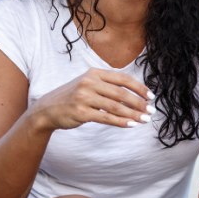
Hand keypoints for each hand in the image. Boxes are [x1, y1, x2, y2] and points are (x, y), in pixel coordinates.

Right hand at [27, 68, 152, 131]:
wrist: (47, 109)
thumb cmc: (73, 97)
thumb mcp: (89, 84)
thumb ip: (108, 86)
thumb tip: (136, 95)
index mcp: (94, 73)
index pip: (123, 79)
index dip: (139, 87)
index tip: (151, 96)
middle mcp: (89, 82)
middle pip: (121, 93)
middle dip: (139, 103)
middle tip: (151, 111)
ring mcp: (84, 97)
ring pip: (115, 107)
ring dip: (133, 114)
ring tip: (144, 119)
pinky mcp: (80, 112)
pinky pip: (106, 117)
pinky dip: (120, 122)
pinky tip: (131, 124)